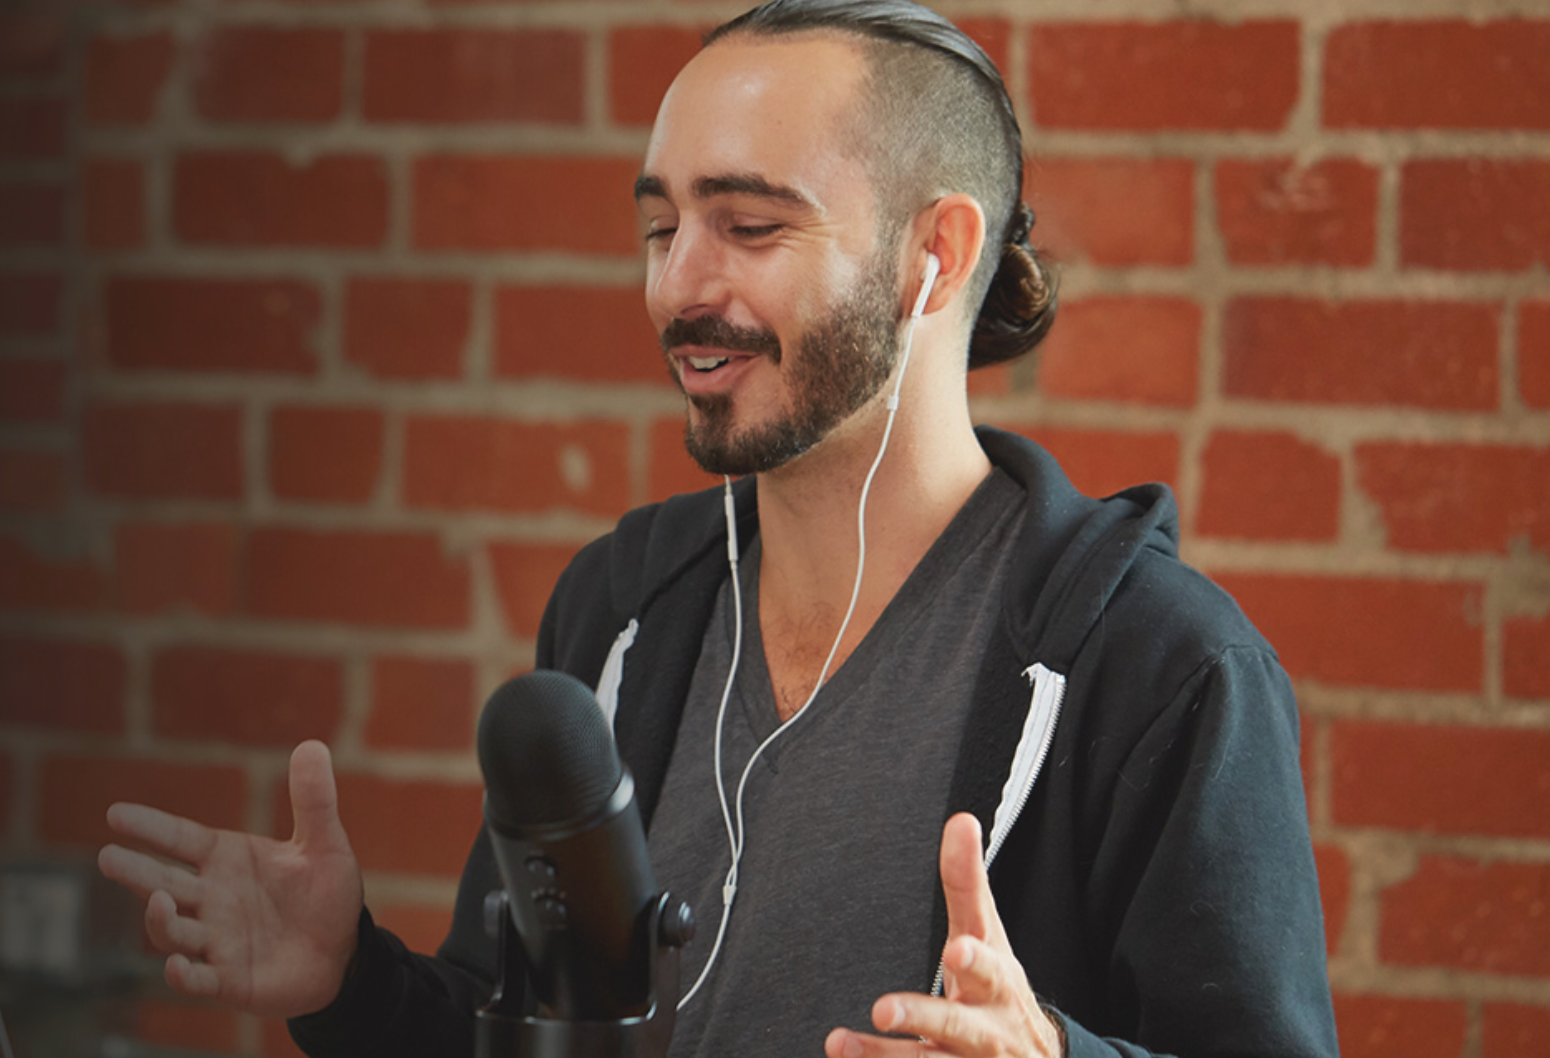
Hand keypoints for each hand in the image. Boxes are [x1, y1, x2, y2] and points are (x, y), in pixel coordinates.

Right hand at [98, 740, 363, 1017]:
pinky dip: (184, 974)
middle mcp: (213, 898)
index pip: (181, 839)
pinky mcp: (229, 979)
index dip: (151, 827)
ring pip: (173, 931)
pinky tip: (177, 966)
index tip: (115, 813)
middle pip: (164, 882)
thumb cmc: (326, 894)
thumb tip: (313, 745)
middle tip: (108, 856)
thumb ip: (313, 801)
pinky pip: (198, 979)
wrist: (345, 952)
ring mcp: (216, 940)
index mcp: (228, 860)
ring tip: (159, 901)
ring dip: (161, 919)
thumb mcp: (324, 845)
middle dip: (136, 871)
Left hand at [824, 813, 1062, 1057]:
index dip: (974, 961)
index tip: (955, 951)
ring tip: (840, 1044)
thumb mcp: (987, 937)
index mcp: (997, 983)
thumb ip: (967, 884)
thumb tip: (960, 820)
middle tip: (883, 1009)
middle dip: (921, 1016)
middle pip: (955, 1025)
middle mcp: (987, 1029)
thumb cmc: (998, 990)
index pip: (988, 968)